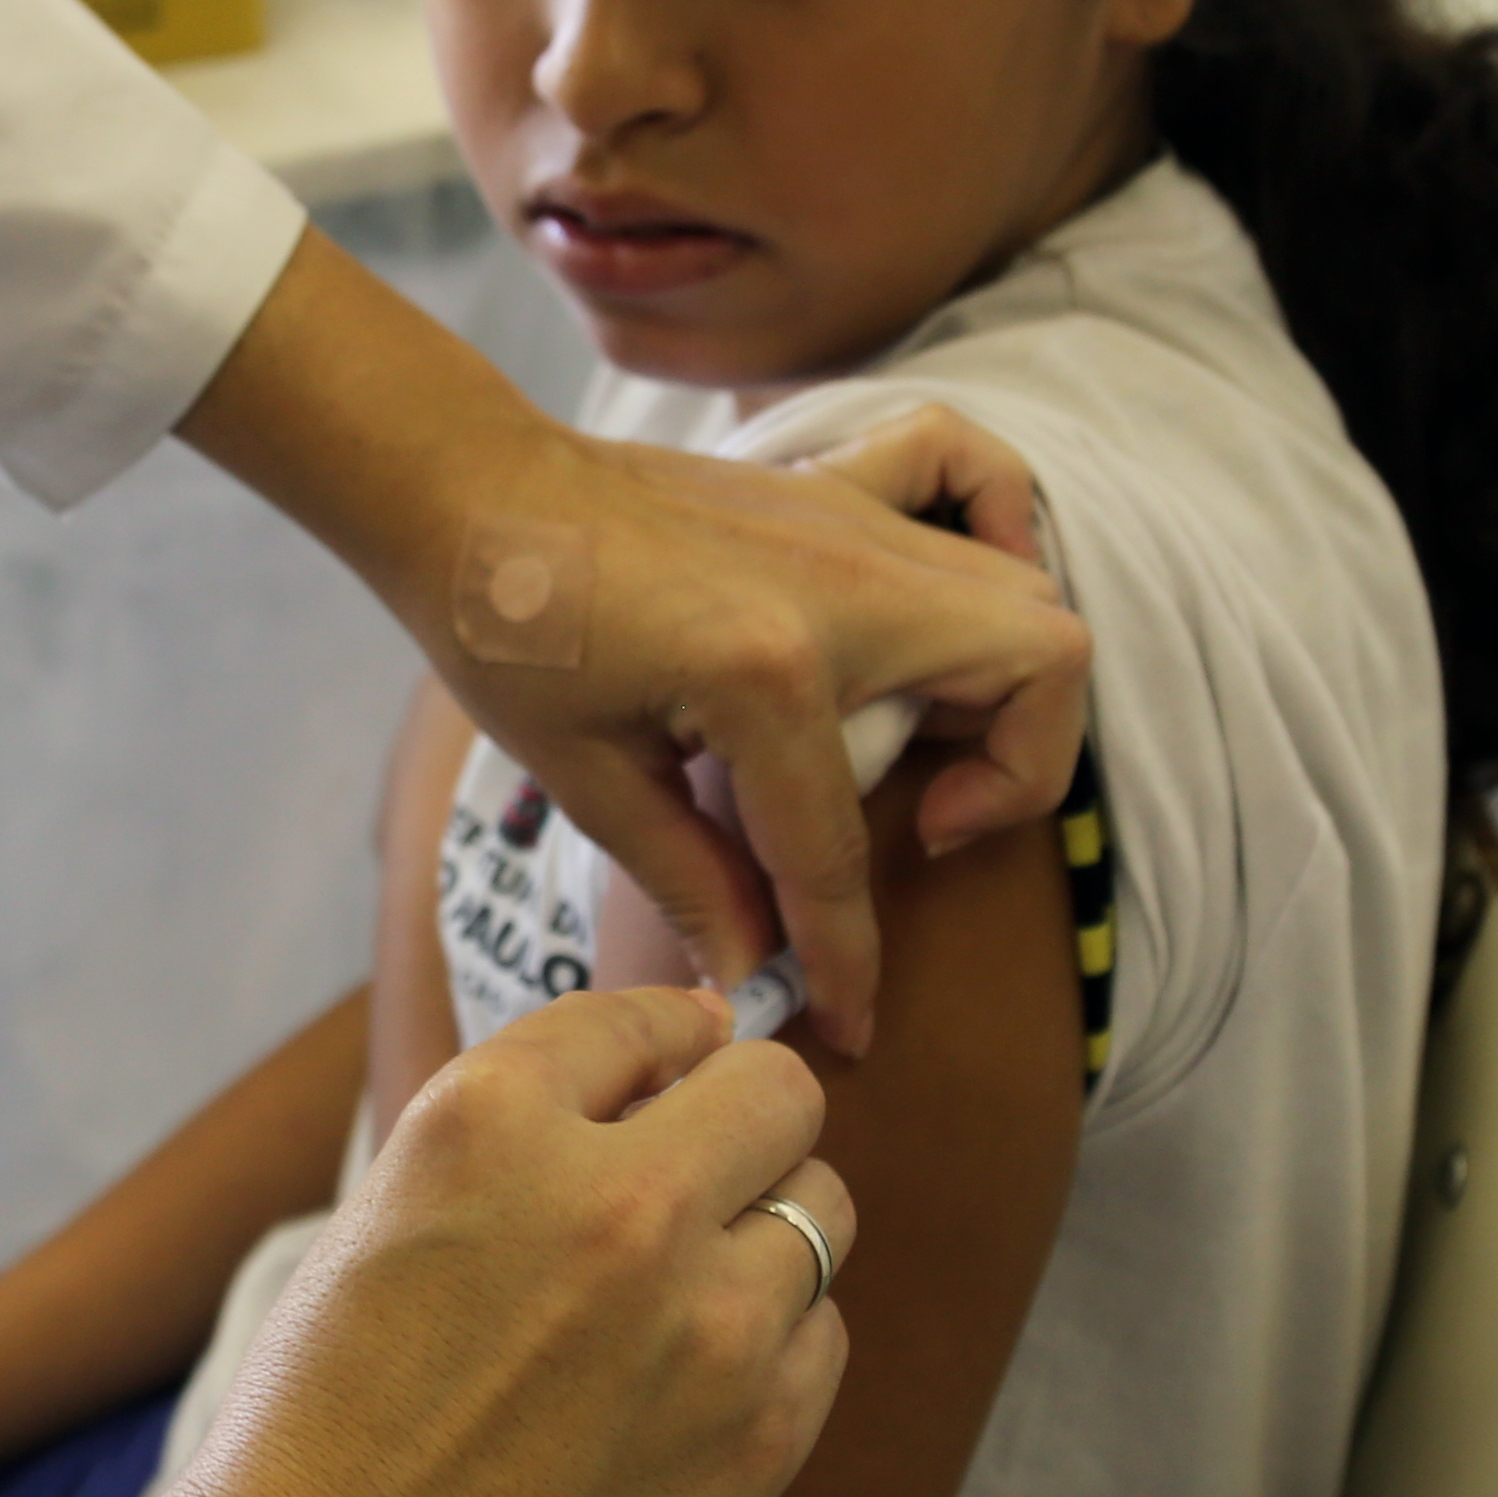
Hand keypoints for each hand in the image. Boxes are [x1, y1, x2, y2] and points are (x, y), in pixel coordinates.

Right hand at [130, 989, 852, 1496]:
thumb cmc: (348, 1380)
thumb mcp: (403, 1186)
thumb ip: (540, 1100)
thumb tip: (701, 1035)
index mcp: (491, 1121)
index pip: (646, 1015)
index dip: (659, 1040)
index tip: (663, 1067)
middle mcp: (613, 1204)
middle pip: (778, 1092)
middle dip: (740, 1116)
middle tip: (692, 1164)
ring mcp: (701, 1325)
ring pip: (822, 1208)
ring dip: (760, 1228)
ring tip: (675, 1283)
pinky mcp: (758, 1434)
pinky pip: (825, 1332)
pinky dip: (771, 1338)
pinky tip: (684, 1369)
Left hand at [174, 235, 1087, 1058]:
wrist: (463, 488)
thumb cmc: (503, 625)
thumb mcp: (587, 774)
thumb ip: (692, 878)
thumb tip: (756, 972)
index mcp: (765, 672)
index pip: (841, 850)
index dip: (847, 959)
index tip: (849, 1021)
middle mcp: (840, 584)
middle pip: (1034, 670)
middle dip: (1013, 774)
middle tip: (918, 822)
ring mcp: (847, 520)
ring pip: (1024, 591)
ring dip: (1002, 683)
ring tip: (917, 738)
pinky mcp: (831, 485)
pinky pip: (970, 475)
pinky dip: (992, 529)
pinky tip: (929, 607)